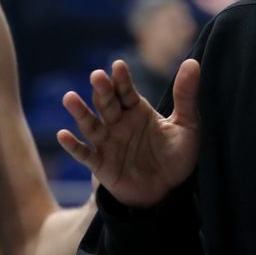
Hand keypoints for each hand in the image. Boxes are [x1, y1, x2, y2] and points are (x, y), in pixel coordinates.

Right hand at [57, 59, 201, 207]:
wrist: (170, 192)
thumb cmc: (177, 155)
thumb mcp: (187, 124)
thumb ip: (186, 95)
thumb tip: (192, 62)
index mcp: (137, 110)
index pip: (126, 91)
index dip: (122, 79)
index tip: (118, 65)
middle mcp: (119, 123)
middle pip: (107, 104)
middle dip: (102, 90)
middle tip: (97, 76)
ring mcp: (108, 143)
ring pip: (91, 125)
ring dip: (81, 112)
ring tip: (70, 98)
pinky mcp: (101, 165)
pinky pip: (85, 154)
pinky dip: (73, 146)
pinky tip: (63, 135)